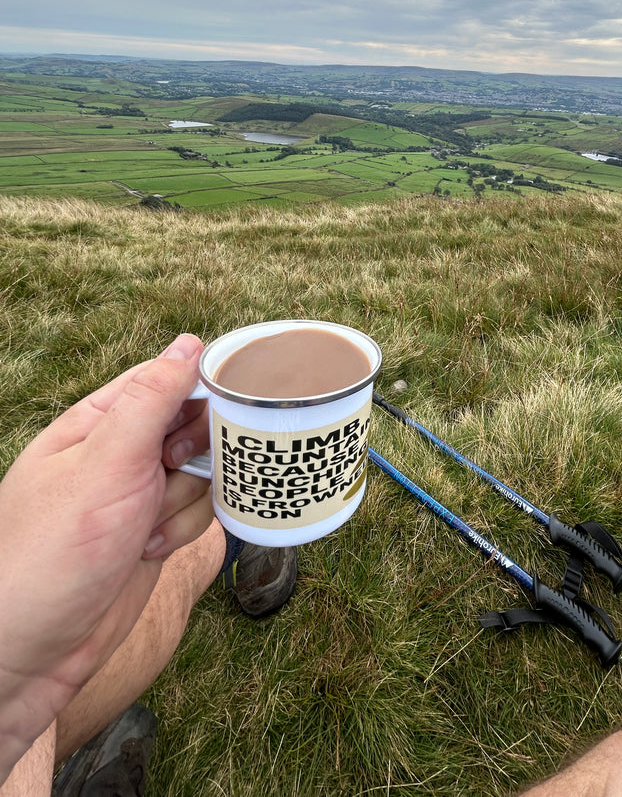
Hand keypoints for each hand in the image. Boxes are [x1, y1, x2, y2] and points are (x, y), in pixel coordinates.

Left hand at [0, 334, 211, 781]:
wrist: (33, 650)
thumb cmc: (54, 549)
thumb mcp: (107, 462)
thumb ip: (152, 399)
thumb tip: (191, 344)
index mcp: (101, 420)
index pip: (169, 379)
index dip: (201, 393)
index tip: (216, 416)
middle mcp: (122, 452)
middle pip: (195, 426)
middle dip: (197, 455)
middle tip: (168, 473)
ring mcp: (139, 494)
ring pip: (204, 474)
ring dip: (186, 503)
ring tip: (145, 529)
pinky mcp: (154, 533)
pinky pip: (198, 514)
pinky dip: (184, 533)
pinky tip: (151, 552)